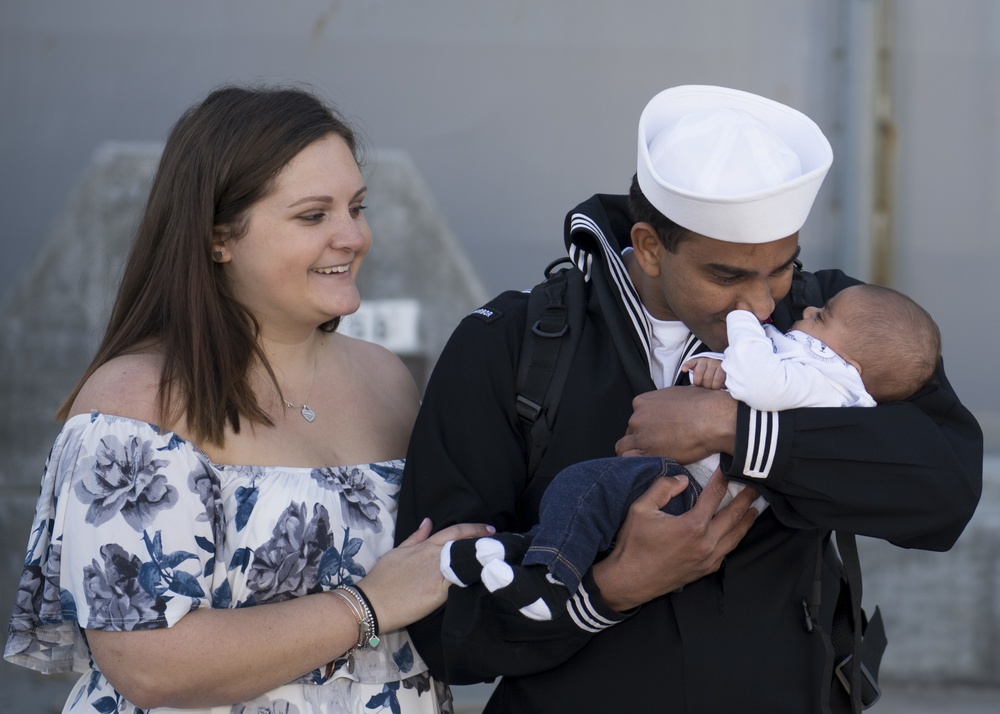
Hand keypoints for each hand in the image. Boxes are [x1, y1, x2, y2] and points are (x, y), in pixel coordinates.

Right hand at [358, 519, 494, 632]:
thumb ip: (415, 537)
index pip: (455, 532)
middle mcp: (434, 558)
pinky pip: (459, 584)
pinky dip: (471, 579)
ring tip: (496, 560)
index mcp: (425, 547)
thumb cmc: (382, 578)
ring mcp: (438, 576)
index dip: (474, 529)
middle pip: (465, 545)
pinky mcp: (438, 594)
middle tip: (499, 542)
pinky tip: (484, 579)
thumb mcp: (397, 551)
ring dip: (481, 561)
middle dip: (483, 542)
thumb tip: (428, 521)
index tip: (489, 529)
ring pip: (465, 564)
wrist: (373, 602)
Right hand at [591, 469, 757, 610]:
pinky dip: (735, 540)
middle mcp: (706, 543)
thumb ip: (662, 488)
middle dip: (745, 499)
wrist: (629, 581)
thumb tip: (683, 480)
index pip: (714, 496)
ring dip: (746, 521)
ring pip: (735, 537)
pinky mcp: (704, 570)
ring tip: (754, 510)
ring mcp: (707, 559)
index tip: (728, 468)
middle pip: (733, 516)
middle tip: (754, 487)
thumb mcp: (640, 509)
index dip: (722, 480)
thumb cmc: (633, 544)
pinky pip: (726, 552)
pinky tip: (736, 535)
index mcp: (692, 525)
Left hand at [616, 386, 737, 461]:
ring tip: (650, 456)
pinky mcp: (649, 453)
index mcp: (642, 402)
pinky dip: (636, 463)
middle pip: (630, 432)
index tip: (654, 432)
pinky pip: (631, 460)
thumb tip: (666, 409)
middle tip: (656, 445)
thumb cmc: (702, 404)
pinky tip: (647, 464)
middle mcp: (637, 418)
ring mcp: (641, 436)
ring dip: (634, 452)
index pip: (635, 417)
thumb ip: (663, 403)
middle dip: (640, 438)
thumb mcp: (676, 394)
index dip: (644, 426)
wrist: (713, 419)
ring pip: (624, 447)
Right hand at [682, 356, 726, 389]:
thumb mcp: (723, 379)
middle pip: (707, 377)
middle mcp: (713, 362)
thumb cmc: (719, 375)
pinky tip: (684, 370)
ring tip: (698, 385)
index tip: (713, 390)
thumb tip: (718, 394)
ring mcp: (704, 360)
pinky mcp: (695, 360)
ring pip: (698, 372)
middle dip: (705, 386)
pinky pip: (690, 362)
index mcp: (721, 368)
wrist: (714, 363)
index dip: (714, 387)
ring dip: (697, 381)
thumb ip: (722, 385)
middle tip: (705, 388)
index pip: (717, 379)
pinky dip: (686, 366)